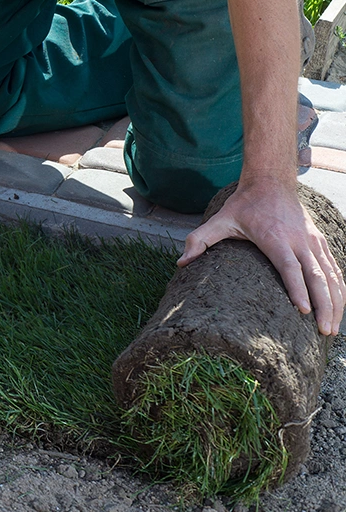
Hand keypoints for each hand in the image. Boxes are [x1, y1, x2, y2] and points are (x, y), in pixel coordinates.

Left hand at [179, 178, 343, 335]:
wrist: (271, 181)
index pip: (290, 266)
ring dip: (336, 302)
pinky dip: (340, 289)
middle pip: (316, 276)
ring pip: (331, 274)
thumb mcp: (219, 219)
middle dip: (324, 305)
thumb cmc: (244, 204)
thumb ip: (200, 240)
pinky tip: (339, 308)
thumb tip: (181, 263)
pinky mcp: (320, 241)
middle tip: (324, 331)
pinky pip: (334, 268)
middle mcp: (299, 240)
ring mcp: (312, 241)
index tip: (304, 311)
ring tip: (332, 328)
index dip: (297, 288)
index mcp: (275, 238)